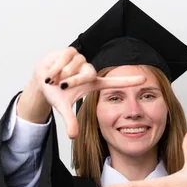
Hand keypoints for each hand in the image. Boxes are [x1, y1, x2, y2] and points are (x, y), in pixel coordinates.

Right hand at [17, 47, 145, 138]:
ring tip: (56, 79)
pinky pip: (64, 59)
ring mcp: (81, 60)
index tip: (144, 80)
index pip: (114, 82)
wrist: (41, 79)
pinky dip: (55, 68)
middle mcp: (89, 70)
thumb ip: (70, 121)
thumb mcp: (63, 108)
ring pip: (74, 66)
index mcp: (93, 83)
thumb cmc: (56, 92)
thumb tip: (73, 136)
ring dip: (61, 74)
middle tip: (62, 86)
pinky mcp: (71, 50)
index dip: (128, 81)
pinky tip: (51, 72)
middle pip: (88, 74)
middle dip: (73, 80)